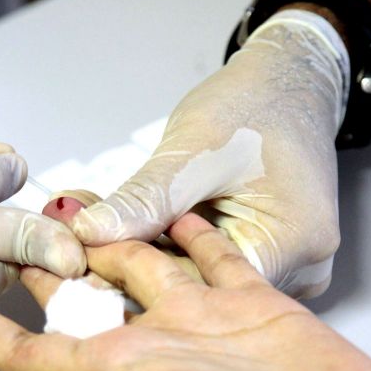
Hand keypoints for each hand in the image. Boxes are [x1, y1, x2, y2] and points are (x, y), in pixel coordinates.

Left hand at [0, 213, 370, 370]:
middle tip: (7, 220)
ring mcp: (199, 320)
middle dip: (44, 259)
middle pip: (80, 293)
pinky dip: (187, 231)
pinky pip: (209, 254)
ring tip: (79, 198)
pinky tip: (166, 210)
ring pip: (140, 261)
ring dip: (112, 232)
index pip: (27, 346)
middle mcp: (150, 346)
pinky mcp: (248, 301)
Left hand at [66, 11, 348, 296]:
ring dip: (144, 253)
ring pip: (196, 276)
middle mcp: (298, 268)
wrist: (288, 80)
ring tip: (93, 226)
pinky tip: (127, 227)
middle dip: (132, 264)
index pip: (198, 289)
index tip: (78, 258)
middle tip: (73, 238)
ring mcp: (282, 264)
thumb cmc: (254, 105)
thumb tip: (89, 234)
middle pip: (197, 289)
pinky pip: (205, 262)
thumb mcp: (193, 152)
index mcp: (293, 246)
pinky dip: (164, 245)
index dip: (132, 277)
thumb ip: (142, 201)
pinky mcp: (262, 254)